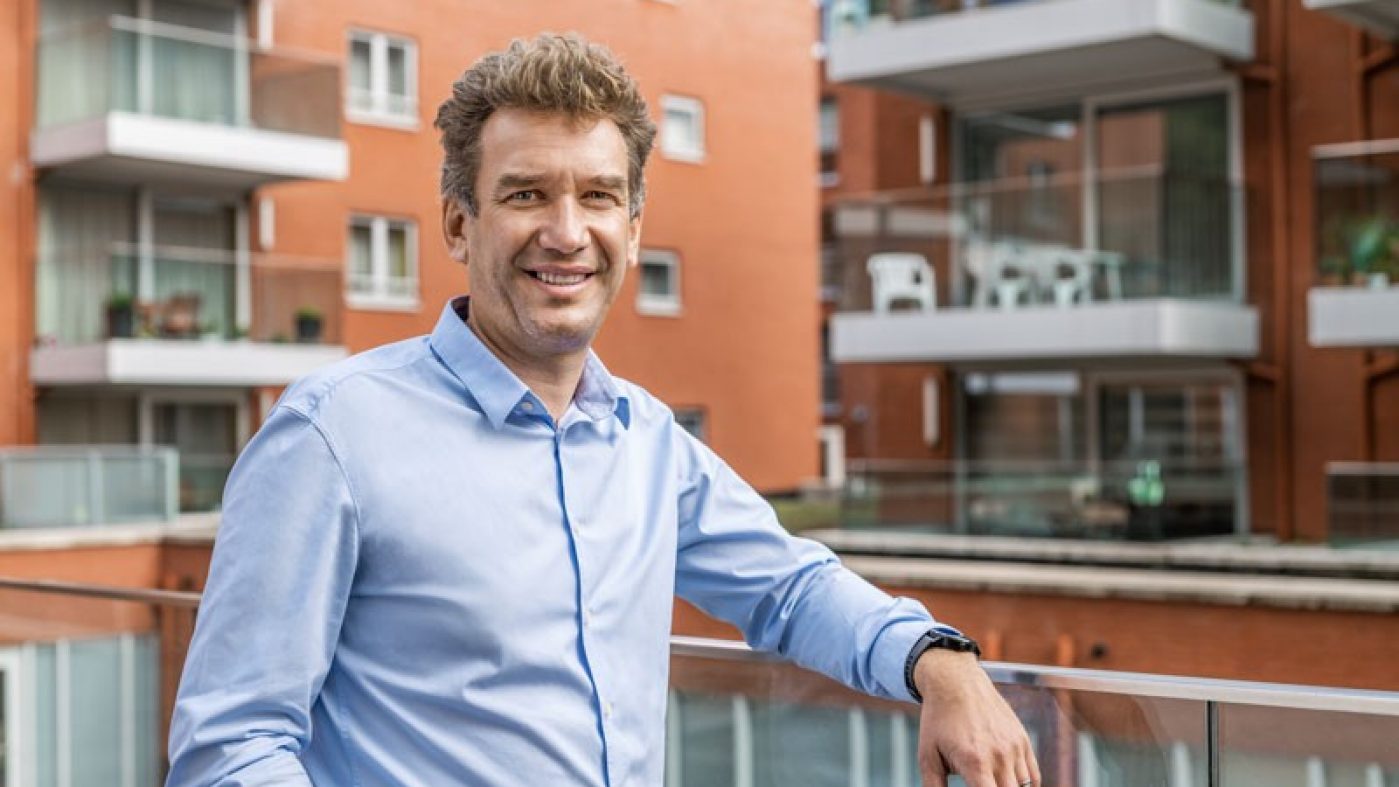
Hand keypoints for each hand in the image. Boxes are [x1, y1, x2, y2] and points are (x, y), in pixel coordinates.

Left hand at [912, 649, 1039, 786]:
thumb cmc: (939, 719)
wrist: (956, 681)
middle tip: (981, 784)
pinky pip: (1033, 775)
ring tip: (992, 782)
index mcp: (975, 762)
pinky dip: (1025, 786)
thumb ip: (933, 785)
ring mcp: (1014, 747)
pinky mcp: (1022, 739)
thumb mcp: (928, 755)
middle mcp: (1000, 755)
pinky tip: (1008, 784)